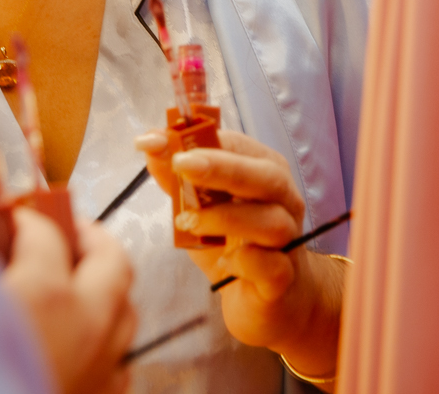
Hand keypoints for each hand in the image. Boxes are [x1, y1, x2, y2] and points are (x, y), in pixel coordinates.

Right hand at [0, 210, 136, 393]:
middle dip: (90, 238)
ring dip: (104, 288)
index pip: (45, 234)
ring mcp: (101, 368)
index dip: (27, 219)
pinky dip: (105, 340)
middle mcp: (87, 327)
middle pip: (112, 261)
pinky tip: (78, 341)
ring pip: (125, 310)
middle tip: (62, 231)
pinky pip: (119, 360)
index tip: (13, 220)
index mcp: (46, 296)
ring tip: (73, 283)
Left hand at [135, 129, 342, 380]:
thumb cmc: (234, 244)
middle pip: (267, 176)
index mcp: (263, 173)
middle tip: (180, 165)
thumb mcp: (199, 207)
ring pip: (270, 221)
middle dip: (221, 167)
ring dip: (224, 217)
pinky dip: (245, 261)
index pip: (237, 145)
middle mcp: (284, 202)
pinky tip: (224, 262)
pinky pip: (270, 265)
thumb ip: (177, 177)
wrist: (270, 301)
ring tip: (188, 222)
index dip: (197, 138)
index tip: (153, 141)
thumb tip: (150, 144)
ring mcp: (289, 240)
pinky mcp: (283, 279)